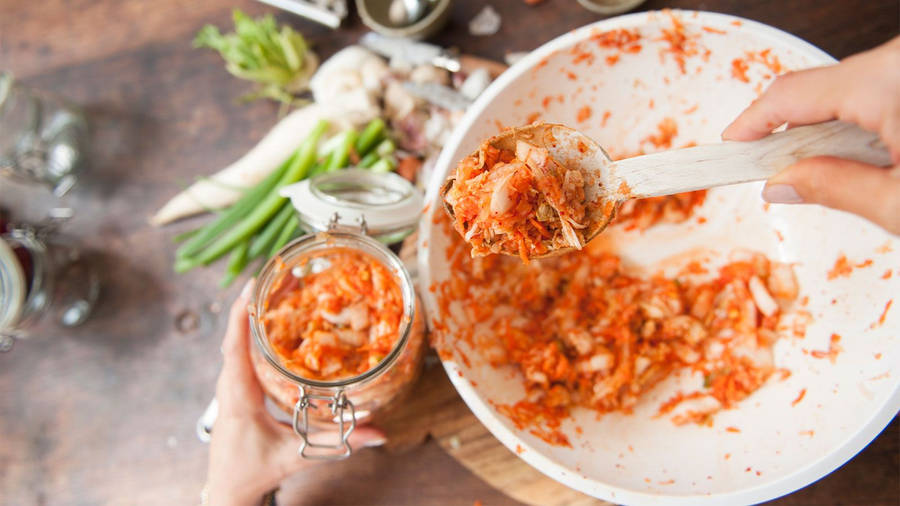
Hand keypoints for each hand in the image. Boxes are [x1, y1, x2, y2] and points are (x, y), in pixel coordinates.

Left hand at [207, 280, 385, 505]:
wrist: (228, 487)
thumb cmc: (252, 470)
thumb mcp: (295, 456)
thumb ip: (336, 444)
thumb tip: (377, 434)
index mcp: (237, 395)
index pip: (234, 346)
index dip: (241, 315)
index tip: (252, 286)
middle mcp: (230, 383)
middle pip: (239, 332)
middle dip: (260, 301)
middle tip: (285, 275)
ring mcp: (232, 382)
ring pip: (241, 338)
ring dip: (261, 311)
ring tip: (286, 286)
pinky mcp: (239, 385)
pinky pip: (245, 348)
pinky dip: (260, 328)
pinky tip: (282, 317)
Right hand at [723, 36, 899, 234]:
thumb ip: (835, 189)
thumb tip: (782, 184)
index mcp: (888, 80)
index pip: (791, 94)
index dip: (751, 124)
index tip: (730, 148)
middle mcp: (898, 60)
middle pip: (819, 89)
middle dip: (796, 135)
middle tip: (783, 176)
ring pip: (850, 87)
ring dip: (835, 131)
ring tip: (843, 173)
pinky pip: (878, 86)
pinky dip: (866, 120)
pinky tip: (877, 155)